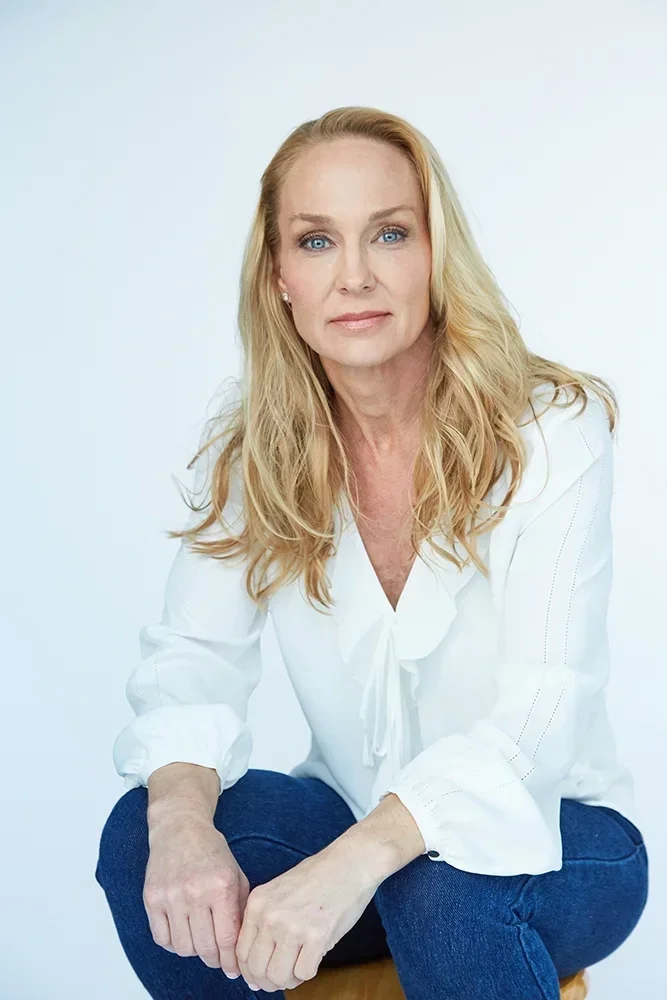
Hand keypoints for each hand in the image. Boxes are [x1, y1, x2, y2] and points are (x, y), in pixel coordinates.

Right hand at [143, 811, 248, 979]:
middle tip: (218, 959)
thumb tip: (241, 947)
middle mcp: (195, 892)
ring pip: (183, 948)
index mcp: (221, 886)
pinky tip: (182, 932)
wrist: (180, 828)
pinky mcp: (151, 898)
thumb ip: (240, 910)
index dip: (232, 961)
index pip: (227, 939)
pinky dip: (173, 943)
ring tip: (200, 941)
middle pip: (205, 948)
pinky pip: (162, 938)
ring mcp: (171, 895)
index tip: (234, 970)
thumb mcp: (236, 875)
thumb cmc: (211, 852)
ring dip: (194, 951)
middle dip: (215, 960)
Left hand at [234, 844, 380, 992]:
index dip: (251, 972)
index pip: (240, 953)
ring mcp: (292, 926)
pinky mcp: (317, 936)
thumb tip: (252, 971)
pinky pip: (304, 973)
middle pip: (257, 970)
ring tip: (299, 967)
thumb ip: (262, 925)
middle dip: (268, 982)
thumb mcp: (277, 893)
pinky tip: (314, 957)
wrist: (349, 863)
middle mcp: (270, 915)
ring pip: (278, 977)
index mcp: (257, 902)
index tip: (261, 977)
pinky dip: (308, 972)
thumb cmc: (317, 878)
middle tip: (282, 978)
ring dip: (289, 980)